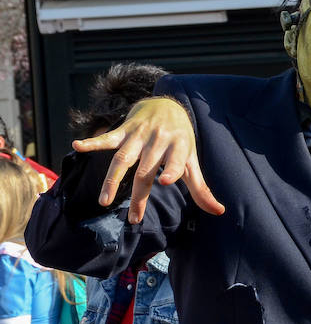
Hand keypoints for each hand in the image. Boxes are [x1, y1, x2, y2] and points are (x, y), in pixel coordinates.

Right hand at [72, 97, 224, 223]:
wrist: (168, 105)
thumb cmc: (181, 140)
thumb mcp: (193, 160)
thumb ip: (201, 188)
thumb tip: (219, 212)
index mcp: (180, 147)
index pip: (176, 161)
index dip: (171, 170)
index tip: (165, 181)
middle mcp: (159, 141)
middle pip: (146, 171)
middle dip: (140, 195)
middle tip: (134, 219)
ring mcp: (140, 135)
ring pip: (123, 159)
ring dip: (112, 180)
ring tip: (104, 201)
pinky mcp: (124, 130)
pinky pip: (108, 137)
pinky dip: (93, 142)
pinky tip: (78, 146)